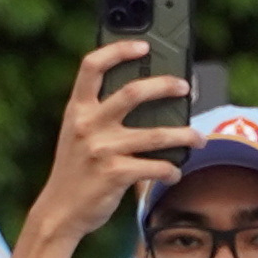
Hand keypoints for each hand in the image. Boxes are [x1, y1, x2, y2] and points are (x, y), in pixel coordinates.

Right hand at [25, 43, 200, 242]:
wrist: (60, 211)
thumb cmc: (75, 171)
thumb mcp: (76, 134)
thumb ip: (97, 114)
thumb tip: (143, 97)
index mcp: (77, 109)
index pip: (92, 66)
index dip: (118, 50)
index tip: (143, 46)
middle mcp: (88, 124)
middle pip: (133, 92)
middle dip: (165, 86)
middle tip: (184, 87)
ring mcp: (102, 149)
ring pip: (156, 134)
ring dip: (184, 135)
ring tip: (198, 138)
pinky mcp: (115, 174)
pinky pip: (155, 167)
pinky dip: (170, 170)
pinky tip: (174, 173)